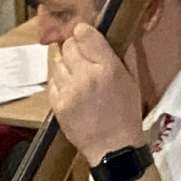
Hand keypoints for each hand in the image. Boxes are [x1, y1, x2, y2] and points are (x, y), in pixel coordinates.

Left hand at [48, 21, 146, 165]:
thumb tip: (95, 36)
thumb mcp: (129, 80)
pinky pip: (52, 81)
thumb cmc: (125, 115)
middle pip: (69, 46)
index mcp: (108, 68)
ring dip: (65, 64)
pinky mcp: (58, 104)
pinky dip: (59, 81)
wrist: (113, 148)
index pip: (85, 33)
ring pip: (57, 62)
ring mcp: (69, 91)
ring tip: (76, 75)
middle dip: (74, 48)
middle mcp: (86, 76)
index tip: (84, 35)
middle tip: (81, 58)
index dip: (83, 32)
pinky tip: (70, 88)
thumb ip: (111, 57)